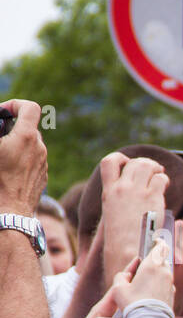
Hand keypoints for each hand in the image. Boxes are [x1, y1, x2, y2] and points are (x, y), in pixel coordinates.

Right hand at [0, 99, 47, 215]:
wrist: (9, 212)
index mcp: (26, 137)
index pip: (31, 108)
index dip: (15, 105)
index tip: (1, 112)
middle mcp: (40, 149)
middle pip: (29, 127)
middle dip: (12, 127)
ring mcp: (43, 163)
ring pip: (31, 145)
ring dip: (16, 143)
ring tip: (1, 154)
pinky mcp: (43, 176)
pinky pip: (33, 160)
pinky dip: (21, 158)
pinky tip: (8, 169)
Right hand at [98, 153, 166, 279]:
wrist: (127, 253)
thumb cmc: (122, 241)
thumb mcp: (114, 216)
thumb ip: (120, 201)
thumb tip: (131, 191)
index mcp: (108, 193)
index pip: (108, 162)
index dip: (121, 158)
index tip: (129, 165)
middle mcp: (121, 189)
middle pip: (134, 162)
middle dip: (146, 164)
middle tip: (154, 172)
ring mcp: (136, 192)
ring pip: (147, 166)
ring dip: (156, 170)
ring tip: (161, 179)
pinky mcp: (152, 198)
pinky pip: (160, 179)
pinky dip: (164, 180)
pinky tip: (164, 189)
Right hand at [112, 237, 174, 311]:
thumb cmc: (133, 304)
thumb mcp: (118, 288)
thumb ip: (121, 277)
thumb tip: (125, 275)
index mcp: (153, 266)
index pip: (160, 246)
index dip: (158, 241)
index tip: (155, 239)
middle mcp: (165, 272)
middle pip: (163, 259)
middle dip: (156, 258)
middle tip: (145, 263)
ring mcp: (171, 283)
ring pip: (165, 272)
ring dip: (158, 272)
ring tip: (144, 280)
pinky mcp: (172, 293)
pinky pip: (167, 284)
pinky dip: (160, 284)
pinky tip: (150, 292)